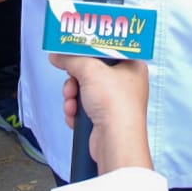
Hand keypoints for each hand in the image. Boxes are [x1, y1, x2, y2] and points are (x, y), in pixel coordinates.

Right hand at [51, 54, 152, 170]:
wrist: (115, 141)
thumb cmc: (117, 105)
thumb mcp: (90, 70)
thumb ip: (71, 58)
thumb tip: (59, 56)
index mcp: (132, 66)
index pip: (107, 50)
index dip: (89, 51)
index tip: (73, 50)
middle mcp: (126, 84)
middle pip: (92, 71)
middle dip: (76, 78)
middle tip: (72, 80)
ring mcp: (115, 102)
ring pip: (84, 91)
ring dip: (73, 96)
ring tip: (73, 102)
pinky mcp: (104, 119)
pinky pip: (83, 108)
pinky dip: (76, 111)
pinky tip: (75, 114)